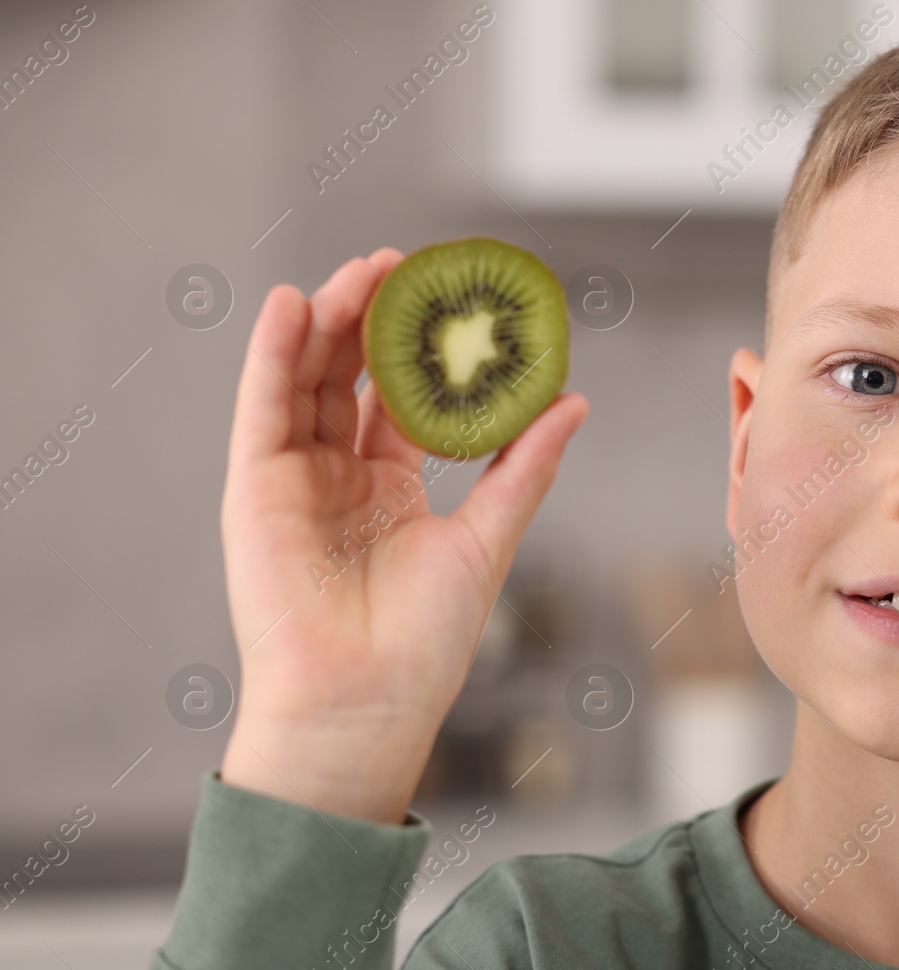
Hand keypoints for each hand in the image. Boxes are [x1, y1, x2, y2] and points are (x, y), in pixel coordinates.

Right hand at [217, 251, 586, 822]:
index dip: (421, 350)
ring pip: (306, 381)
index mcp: (392, 488)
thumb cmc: (426, 641)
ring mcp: (294, 480)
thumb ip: (524, 466)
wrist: (366, 701)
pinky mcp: (253, 489)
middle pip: (350, 378)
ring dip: (328, 321)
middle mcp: (340, 477)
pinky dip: (271, 354)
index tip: (449, 299)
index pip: (402, 400)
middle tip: (403, 267)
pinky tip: (290, 306)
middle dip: (374, 319)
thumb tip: (574, 402)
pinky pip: (261, 409)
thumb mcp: (488, 536)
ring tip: (362, 272)